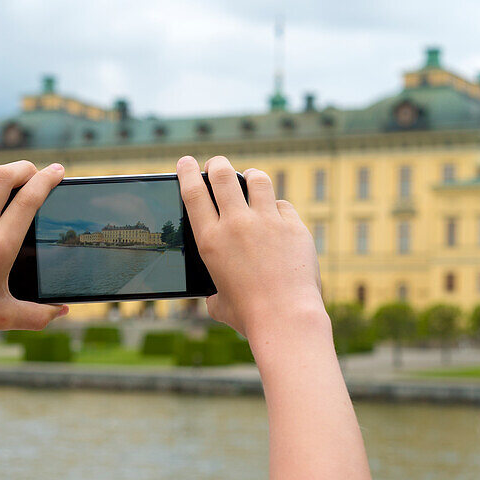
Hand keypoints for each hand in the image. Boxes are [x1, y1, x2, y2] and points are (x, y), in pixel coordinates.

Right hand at [177, 155, 322, 338]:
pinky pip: (282, 205)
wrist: (285, 317)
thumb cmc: (249, 315)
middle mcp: (236, 224)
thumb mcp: (218, 302)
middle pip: (222, 174)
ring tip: (250, 178)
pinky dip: (277, 207)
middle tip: (216, 166)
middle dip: (217, 164)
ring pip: (257, 179)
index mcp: (210, 240)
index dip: (186, 171)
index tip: (186, 162)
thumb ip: (213, 290)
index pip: (193, 193)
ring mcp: (267, 222)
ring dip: (250, 176)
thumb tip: (215, 294)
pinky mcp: (294, 227)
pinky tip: (276, 216)